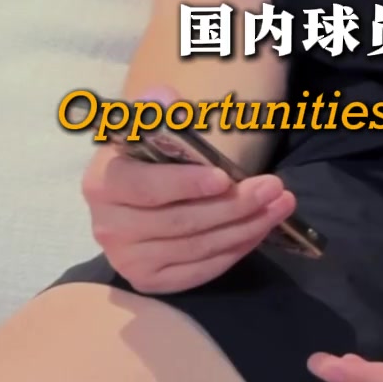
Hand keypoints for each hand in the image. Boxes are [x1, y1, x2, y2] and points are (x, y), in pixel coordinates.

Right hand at [80, 88, 297, 292]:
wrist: (143, 187)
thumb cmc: (153, 151)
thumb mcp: (153, 123)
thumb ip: (158, 109)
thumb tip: (166, 99)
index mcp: (103, 182)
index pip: (144, 188)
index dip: (184, 184)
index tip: (224, 177)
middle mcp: (108, 227)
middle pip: (179, 222)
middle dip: (233, 205)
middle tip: (273, 187)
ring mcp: (127, 259)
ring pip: (195, 248)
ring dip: (244, 227)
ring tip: (279, 205)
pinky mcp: (148, 281)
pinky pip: (198, 272)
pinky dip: (233, 251)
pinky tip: (258, 230)